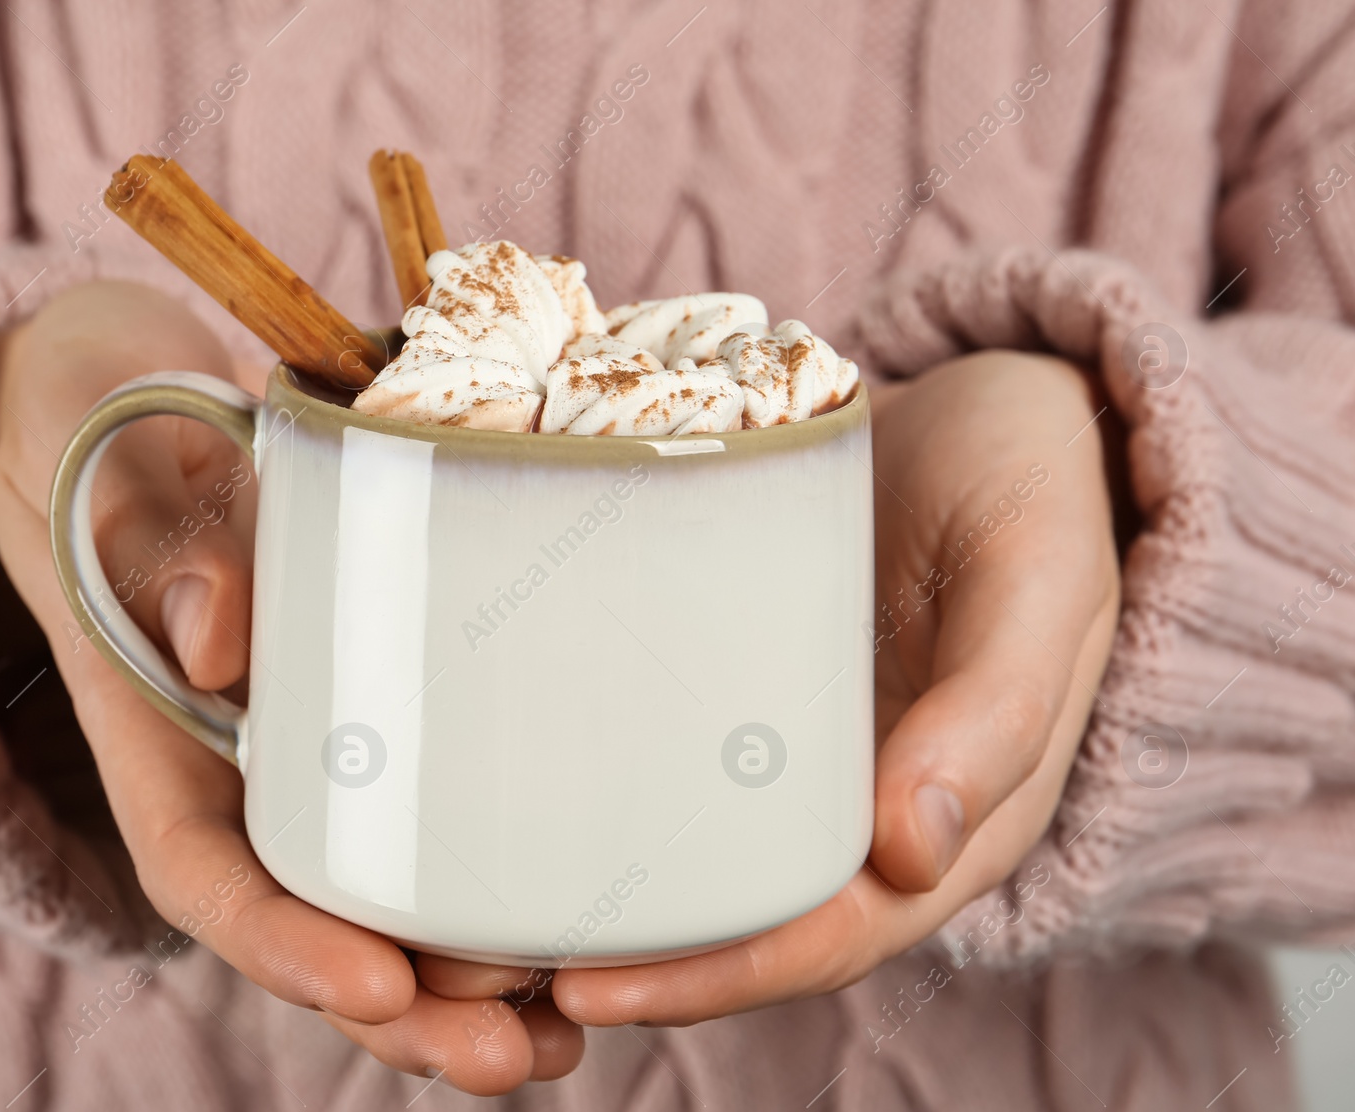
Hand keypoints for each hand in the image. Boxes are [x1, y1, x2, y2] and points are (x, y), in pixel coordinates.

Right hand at [0, 280, 583, 1091]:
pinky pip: (412, 837)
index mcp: (155, 733)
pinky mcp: (362, 727)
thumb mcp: (121, 469)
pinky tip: (567, 956)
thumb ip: (159, 546)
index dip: (284, 944)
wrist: (125, 413)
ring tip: (560, 1048)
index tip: (379, 984)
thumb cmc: (113, 435)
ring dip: (458, 994)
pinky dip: (480, 905)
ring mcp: (296, 759)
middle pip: (304, 928)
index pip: (205, 872)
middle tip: (513, 1058)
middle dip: (404, 1010)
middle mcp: (229, 771)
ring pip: (368, 908)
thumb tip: (220, 649)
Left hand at [416, 350, 1119, 1038]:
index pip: (824, 936)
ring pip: (693, 862)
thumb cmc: (1036, 490)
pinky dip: (597, 802)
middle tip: (474, 970)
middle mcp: (867, 806)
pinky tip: (504, 804)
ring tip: (458, 920)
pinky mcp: (750, 684)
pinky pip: (671, 764)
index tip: (585, 993)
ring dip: (586, 902)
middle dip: (615, 963)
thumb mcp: (1041, 584)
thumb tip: (911, 856)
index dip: (713, 979)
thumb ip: (998, 714)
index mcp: (953, 819)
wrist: (1002, 406)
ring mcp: (803, 749)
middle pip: (736, 922)